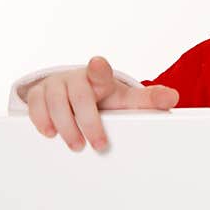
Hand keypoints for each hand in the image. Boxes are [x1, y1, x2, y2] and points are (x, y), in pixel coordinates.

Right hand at [24, 56, 178, 152]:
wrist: (73, 93)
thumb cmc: (102, 98)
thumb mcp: (125, 100)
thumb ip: (148, 99)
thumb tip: (173, 97)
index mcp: (99, 79)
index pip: (100, 71)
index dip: (99, 69)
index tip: (99, 64)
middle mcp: (76, 78)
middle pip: (80, 97)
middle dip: (88, 122)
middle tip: (98, 145)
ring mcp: (55, 84)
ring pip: (56, 102)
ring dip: (65, 126)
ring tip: (75, 145)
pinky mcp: (38, 93)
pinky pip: (35, 105)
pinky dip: (41, 120)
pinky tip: (49, 133)